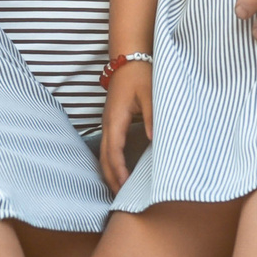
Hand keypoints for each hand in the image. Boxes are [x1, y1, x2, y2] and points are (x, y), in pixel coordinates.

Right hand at [99, 62, 152, 190]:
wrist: (128, 58)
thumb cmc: (140, 74)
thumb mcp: (150, 94)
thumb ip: (152, 116)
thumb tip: (153, 139)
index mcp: (116, 119)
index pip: (114, 151)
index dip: (119, 171)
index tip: (125, 186)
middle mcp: (108, 123)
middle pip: (103, 158)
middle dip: (111, 178)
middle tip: (121, 198)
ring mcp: (107, 122)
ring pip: (103, 154)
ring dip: (109, 173)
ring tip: (118, 190)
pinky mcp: (111, 121)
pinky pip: (107, 146)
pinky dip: (110, 162)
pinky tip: (119, 170)